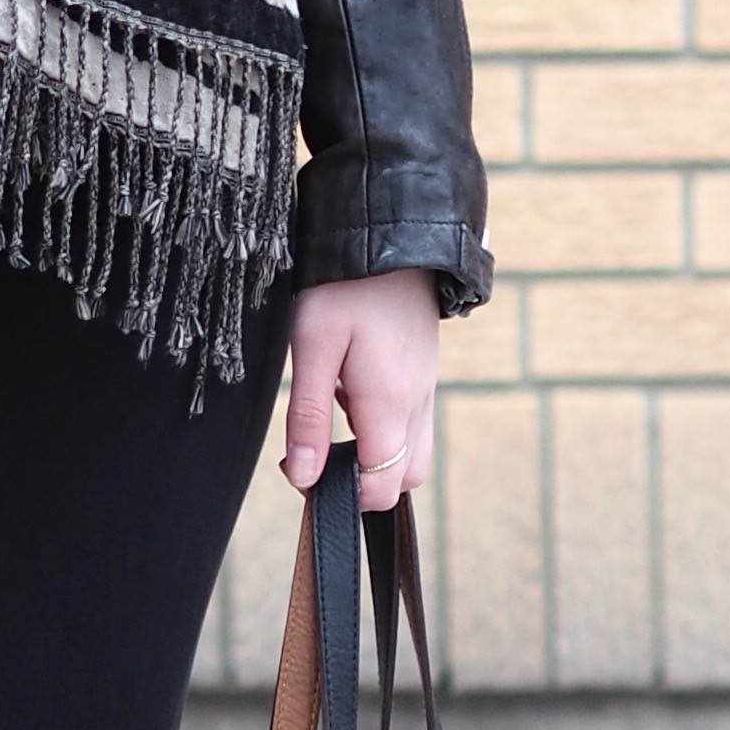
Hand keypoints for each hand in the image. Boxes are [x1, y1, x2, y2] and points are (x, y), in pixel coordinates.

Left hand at [279, 275, 439, 509]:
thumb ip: (308, 416)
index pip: (380, 486)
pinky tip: (353, 391)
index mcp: (390, 404)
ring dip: (376, 456)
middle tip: (319, 451)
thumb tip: (304, 477)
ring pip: (413, 453)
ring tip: (335, 413)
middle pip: (404, 480)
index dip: (341, 494)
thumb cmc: (345, 287)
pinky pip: (413, 423)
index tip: (303, 468)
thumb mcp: (311, 346)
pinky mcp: (425, 373)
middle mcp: (417, 403)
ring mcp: (426, 388)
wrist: (390, 235)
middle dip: (364, 484)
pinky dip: (385, 429)